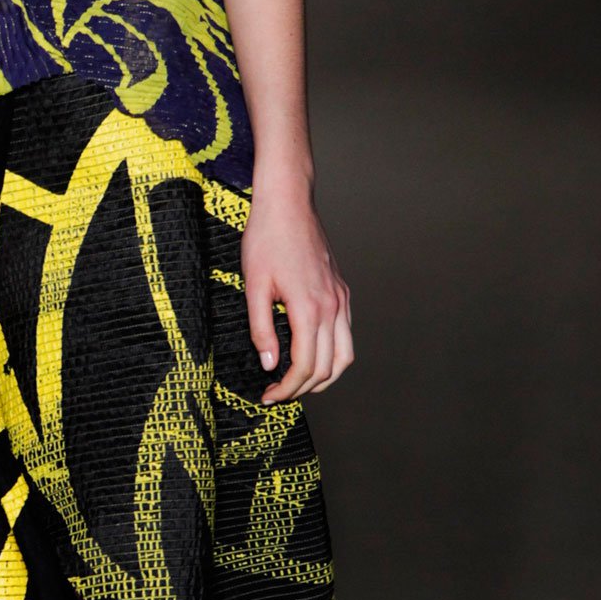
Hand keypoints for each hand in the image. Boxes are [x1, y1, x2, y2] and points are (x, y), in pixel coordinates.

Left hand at [241, 181, 352, 404]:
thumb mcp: (254, 286)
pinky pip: (346, 334)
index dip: (287, 388)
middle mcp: (332, 306)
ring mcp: (340, 298)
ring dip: (325, 376)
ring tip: (300, 383)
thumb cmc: (266, 239)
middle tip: (278, 393)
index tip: (269, 396)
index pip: (306, 366)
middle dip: (304, 388)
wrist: (288, 204)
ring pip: (345, 355)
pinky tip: (313, 355)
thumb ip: (261, 329)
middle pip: (328, 367)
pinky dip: (333, 354)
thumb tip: (270, 364)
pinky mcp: (341, 291)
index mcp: (309, 308)